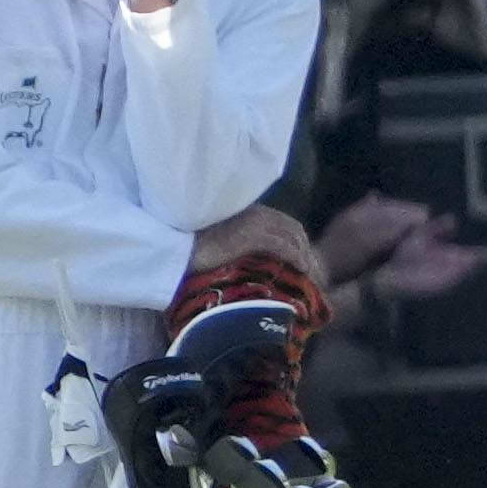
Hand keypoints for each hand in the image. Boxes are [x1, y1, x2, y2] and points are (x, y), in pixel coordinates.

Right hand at [184, 201, 317, 282]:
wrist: (174, 248)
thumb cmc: (193, 248)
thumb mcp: (225, 242)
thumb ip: (245, 243)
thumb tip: (265, 262)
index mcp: (249, 210)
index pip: (286, 224)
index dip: (299, 243)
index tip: (306, 263)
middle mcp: (254, 212)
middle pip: (294, 230)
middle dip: (306, 250)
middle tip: (312, 273)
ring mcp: (253, 221)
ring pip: (292, 238)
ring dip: (305, 257)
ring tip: (308, 277)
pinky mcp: (250, 235)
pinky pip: (284, 246)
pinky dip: (297, 258)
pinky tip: (301, 270)